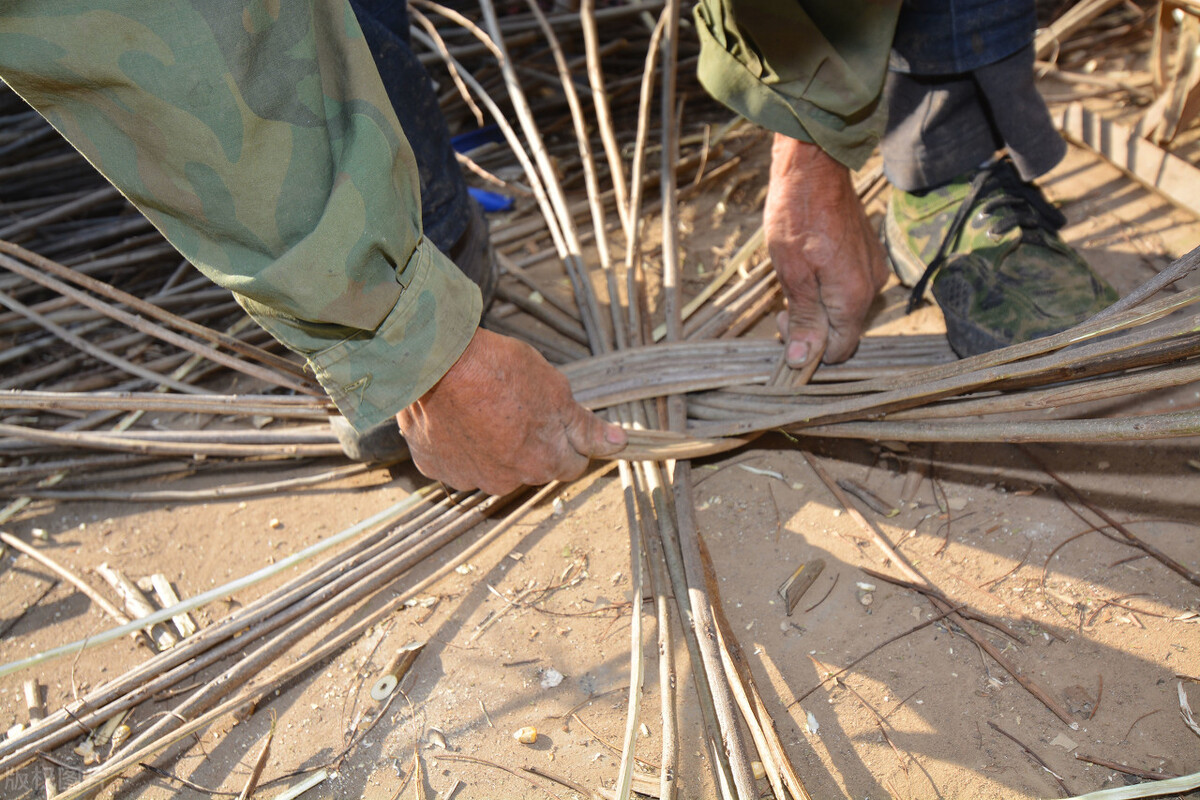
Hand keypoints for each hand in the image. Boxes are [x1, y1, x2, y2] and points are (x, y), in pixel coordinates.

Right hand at [396, 328, 626, 494]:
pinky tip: (456, 414)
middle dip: (529, 442)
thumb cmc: (499, 369)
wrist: (436, 360)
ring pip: (490, 465)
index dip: (567, 439)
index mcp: (542, 464)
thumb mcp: (555, 391)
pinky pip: (454, 459)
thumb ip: (584, 425)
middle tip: (514, 404)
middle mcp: (506, 481)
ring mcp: (467, 478)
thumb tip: (618, 442)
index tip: (554, 417)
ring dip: (491, 445)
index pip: (571, 464)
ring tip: (481, 406)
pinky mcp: (435, 467)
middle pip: (530, 466)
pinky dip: (458, 443)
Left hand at [764, 134, 888, 366]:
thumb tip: (804, 361)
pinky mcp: (869, 255)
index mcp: (854, 298)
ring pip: (845, 308)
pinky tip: (809, 266)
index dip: (809, 348)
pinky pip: (849, 286)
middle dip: (812, 325)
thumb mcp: (792, 274)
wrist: (815, 167)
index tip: (784, 324)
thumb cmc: (798, 216)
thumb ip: (804, 319)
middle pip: (842, 330)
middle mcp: (872, 288)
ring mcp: (874, 269)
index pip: (839, 350)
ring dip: (818, 304)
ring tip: (794, 278)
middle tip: (782, 303)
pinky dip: (828, 286)